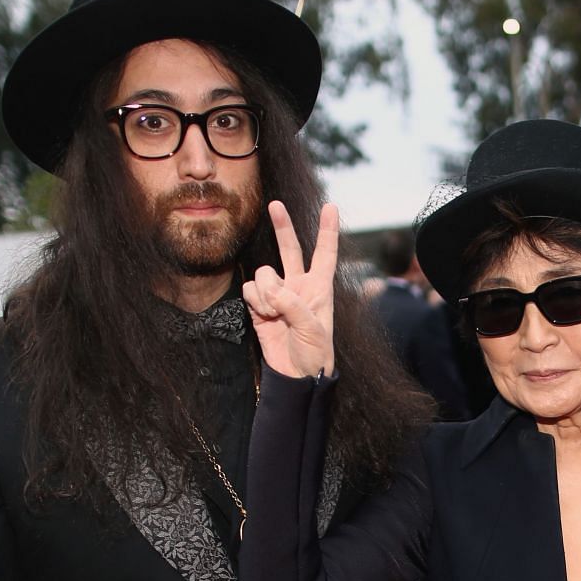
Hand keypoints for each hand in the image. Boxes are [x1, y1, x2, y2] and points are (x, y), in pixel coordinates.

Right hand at [244, 200, 337, 378]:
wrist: (294, 374)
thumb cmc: (314, 353)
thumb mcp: (312, 329)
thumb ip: (294, 305)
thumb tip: (273, 290)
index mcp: (319, 288)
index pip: (325, 254)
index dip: (327, 230)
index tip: (330, 207)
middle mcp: (298, 285)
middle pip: (290, 249)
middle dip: (283, 227)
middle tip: (275, 205)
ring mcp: (278, 294)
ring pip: (264, 273)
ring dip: (266, 292)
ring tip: (275, 314)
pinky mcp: (259, 305)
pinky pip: (251, 290)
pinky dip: (255, 302)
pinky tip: (265, 317)